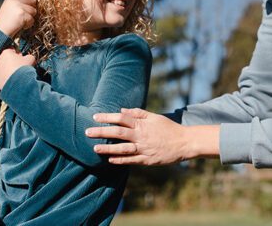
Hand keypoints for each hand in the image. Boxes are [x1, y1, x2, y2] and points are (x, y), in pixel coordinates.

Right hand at [0, 0, 36, 37]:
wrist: (0, 30)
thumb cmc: (6, 19)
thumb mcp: (9, 5)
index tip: (27, 2)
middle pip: (33, 0)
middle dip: (30, 9)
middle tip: (21, 15)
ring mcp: (18, 6)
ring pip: (34, 10)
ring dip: (29, 17)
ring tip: (20, 20)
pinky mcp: (22, 14)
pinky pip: (32, 19)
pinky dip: (28, 24)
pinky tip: (20, 25)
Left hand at [0, 47, 35, 88]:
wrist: (18, 82)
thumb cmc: (23, 68)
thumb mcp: (30, 58)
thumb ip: (28, 56)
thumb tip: (28, 58)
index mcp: (6, 52)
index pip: (12, 51)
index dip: (18, 54)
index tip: (22, 59)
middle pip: (6, 59)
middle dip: (12, 62)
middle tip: (20, 67)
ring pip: (3, 68)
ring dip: (9, 70)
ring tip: (17, 74)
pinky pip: (1, 76)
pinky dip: (6, 77)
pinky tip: (12, 79)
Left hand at [86, 108, 218, 164]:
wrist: (184, 143)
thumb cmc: (168, 128)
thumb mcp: (155, 117)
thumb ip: (139, 114)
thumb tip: (123, 110)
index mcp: (142, 124)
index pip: (121, 118)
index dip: (107, 117)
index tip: (95, 117)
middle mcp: (141, 136)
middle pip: (118, 133)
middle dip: (102, 132)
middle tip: (87, 132)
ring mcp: (144, 148)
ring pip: (122, 148)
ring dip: (108, 149)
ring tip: (95, 148)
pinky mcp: (147, 160)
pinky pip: (131, 160)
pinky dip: (120, 160)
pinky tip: (110, 160)